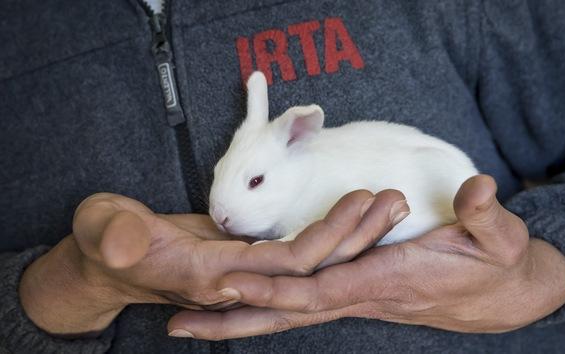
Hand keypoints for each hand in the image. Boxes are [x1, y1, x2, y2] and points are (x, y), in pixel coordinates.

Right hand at [19, 189, 407, 336]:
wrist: (111, 263)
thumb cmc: (106, 242)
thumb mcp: (103, 232)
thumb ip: (117, 236)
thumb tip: (127, 245)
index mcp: (216, 274)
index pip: (285, 265)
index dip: (323, 238)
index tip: (360, 202)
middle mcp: (240, 280)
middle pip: (313, 266)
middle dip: (356, 235)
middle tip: (392, 197)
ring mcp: (248, 272)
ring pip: (313, 261)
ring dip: (352, 235)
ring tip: (386, 199)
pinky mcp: (250, 260)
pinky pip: (299, 253)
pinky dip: (329, 235)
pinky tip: (355, 217)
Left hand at [169, 175, 564, 338]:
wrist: (503, 295)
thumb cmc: (496, 267)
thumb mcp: (501, 239)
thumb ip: (486, 216)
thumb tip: (479, 190)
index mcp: (386, 283)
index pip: (319, 290)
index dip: (273, 287)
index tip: (227, 282)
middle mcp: (362, 296)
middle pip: (288, 315)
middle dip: (233, 323)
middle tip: (179, 325)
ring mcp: (356, 297)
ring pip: (290, 314)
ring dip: (241, 319)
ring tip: (192, 321)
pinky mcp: (357, 291)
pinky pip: (304, 305)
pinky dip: (269, 307)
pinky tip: (243, 302)